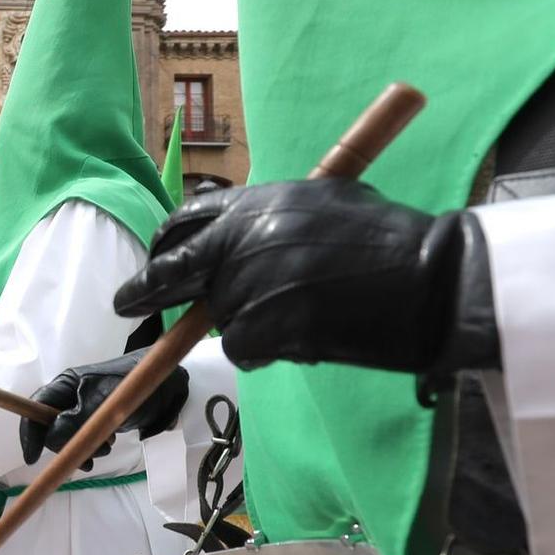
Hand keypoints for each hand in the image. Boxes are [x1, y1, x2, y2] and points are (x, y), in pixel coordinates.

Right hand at [21, 356, 190, 467]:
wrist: (169, 382)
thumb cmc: (135, 386)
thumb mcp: (105, 401)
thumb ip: (76, 419)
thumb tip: (52, 439)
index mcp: (66, 383)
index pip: (35, 408)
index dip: (30, 433)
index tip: (32, 459)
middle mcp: (70, 395)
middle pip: (50, 426)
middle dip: (64, 444)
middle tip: (86, 457)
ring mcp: (83, 406)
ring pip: (68, 435)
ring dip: (82, 448)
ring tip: (105, 449)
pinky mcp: (96, 417)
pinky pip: (84, 437)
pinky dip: (92, 447)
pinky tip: (107, 447)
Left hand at [113, 179, 493, 374]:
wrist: (427, 278)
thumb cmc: (390, 241)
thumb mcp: (325, 202)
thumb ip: (273, 219)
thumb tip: (235, 243)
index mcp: (257, 201)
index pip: (186, 221)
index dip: (165, 245)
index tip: (154, 259)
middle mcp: (242, 238)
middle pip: (172, 270)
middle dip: (144, 290)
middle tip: (126, 304)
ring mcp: (247, 284)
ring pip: (221, 318)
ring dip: (251, 326)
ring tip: (304, 317)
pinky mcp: (260, 326)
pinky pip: (243, 350)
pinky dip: (266, 353)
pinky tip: (302, 341)